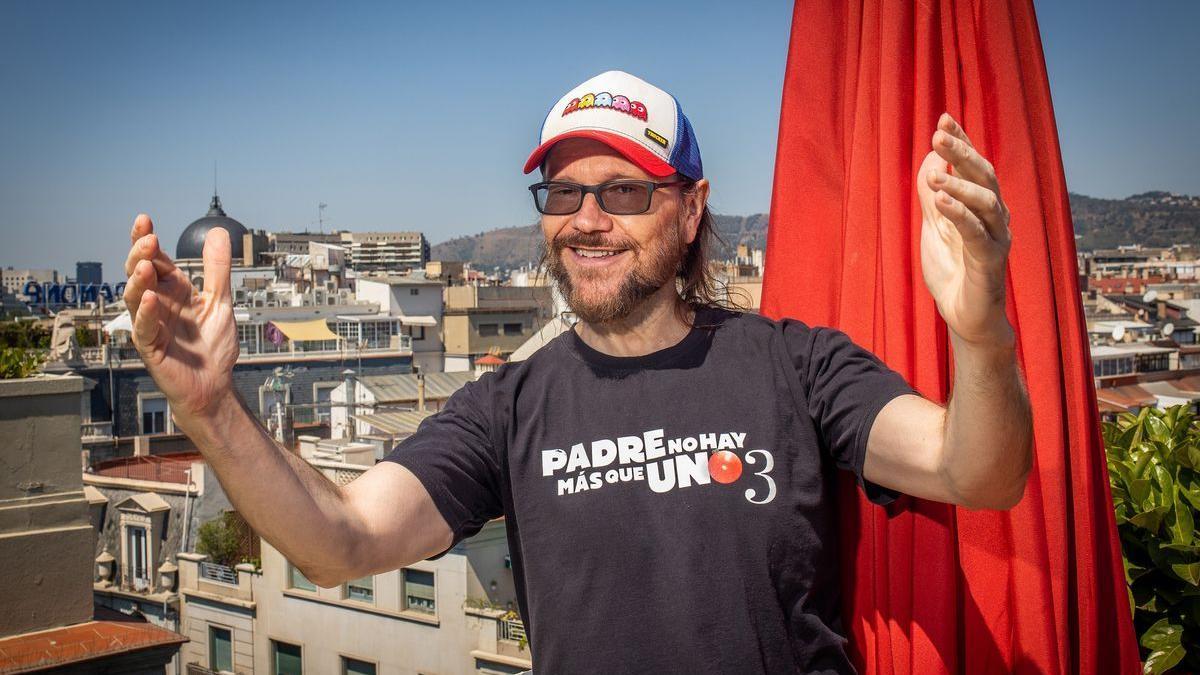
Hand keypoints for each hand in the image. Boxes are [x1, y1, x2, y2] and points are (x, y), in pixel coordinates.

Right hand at [122, 215, 238, 419]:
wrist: (214, 384)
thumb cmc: (212, 346)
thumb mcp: (220, 301)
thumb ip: (217, 269)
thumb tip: (217, 232)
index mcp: (173, 290)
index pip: (156, 260)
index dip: (147, 240)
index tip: (145, 220)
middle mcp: (158, 303)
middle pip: (139, 273)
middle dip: (140, 255)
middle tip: (148, 239)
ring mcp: (151, 324)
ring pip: (134, 297)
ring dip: (138, 280)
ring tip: (145, 266)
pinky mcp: (151, 346)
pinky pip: (144, 327)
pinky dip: (146, 312)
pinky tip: (149, 298)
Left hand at [917, 113, 1013, 347]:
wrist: (965, 318)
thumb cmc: (953, 271)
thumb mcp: (935, 227)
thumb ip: (933, 196)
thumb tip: (930, 161)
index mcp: (982, 207)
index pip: (974, 166)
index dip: (962, 142)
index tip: (944, 118)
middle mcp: (996, 218)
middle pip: (985, 176)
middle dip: (963, 153)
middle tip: (939, 134)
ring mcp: (997, 239)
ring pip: (987, 201)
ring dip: (961, 184)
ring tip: (935, 175)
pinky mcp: (990, 262)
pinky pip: (977, 234)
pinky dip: (960, 215)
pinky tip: (941, 201)